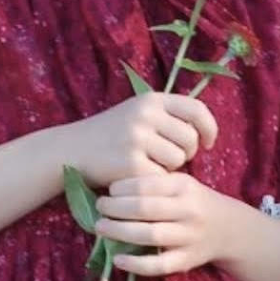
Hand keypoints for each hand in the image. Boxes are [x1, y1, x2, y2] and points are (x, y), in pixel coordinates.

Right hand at [70, 94, 217, 190]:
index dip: (208, 127)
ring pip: (178, 159)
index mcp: (151, 99)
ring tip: (149, 164)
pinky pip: (161, 176)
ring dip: (170, 168)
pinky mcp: (131, 163)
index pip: (196, 109)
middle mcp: (145, 115)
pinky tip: (139, 175)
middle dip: (186, 153)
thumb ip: (166, 116)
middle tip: (169, 158)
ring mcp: (137, 138)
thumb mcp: (137, 112)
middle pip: (190, 139)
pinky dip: (155, 180)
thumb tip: (202, 131)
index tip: (208, 142)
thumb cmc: (110, 134)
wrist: (71, 149)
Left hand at [94, 172, 237, 276]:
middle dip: (116, 208)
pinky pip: (159, 265)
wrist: (229, 228)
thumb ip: (154, 185)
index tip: (108, 191)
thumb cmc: (194, 202)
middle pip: (145, 209)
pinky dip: (136, 264)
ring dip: (120, 232)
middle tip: (99, 208)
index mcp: (185, 187)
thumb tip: (111, 190)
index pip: (147, 185)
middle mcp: (189, 211)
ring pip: (150, 235)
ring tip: (101, 227)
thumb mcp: (181, 184)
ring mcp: (189, 237)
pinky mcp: (187, 261)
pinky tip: (117, 259)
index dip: (122, 188)